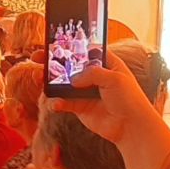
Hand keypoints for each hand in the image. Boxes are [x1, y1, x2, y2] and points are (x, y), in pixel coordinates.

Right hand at [45, 55, 159, 145]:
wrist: (131, 126)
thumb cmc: (130, 99)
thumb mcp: (114, 78)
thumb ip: (92, 73)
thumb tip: (73, 79)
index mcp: (105, 64)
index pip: (84, 51)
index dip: (70, 46)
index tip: (54, 42)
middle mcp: (94, 77)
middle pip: (70, 66)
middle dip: (53, 62)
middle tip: (38, 57)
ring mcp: (85, 92)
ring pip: (63, 84)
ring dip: (50, 82)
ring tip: (39, 78)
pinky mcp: (80, 108)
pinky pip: (64, 103)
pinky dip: (57, 103)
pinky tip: (56, 103)